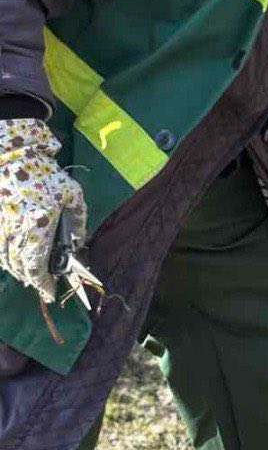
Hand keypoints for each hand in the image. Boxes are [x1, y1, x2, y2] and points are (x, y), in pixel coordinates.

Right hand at [0, 119, 86, 302]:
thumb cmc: (46, 175)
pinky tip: (12, 258)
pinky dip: (4, 257)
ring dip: (16, 270)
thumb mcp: (72, 195)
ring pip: (3, 259)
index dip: (42, 283)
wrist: (11, 156)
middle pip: (18, 266)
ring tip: (29, 275)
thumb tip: (77, 242)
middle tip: (41, 285)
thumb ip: (77, 221)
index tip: (49, 293)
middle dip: (30, 279)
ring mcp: (0, 227)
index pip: (36, 266)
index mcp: (36, 227)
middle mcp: (14, 231)